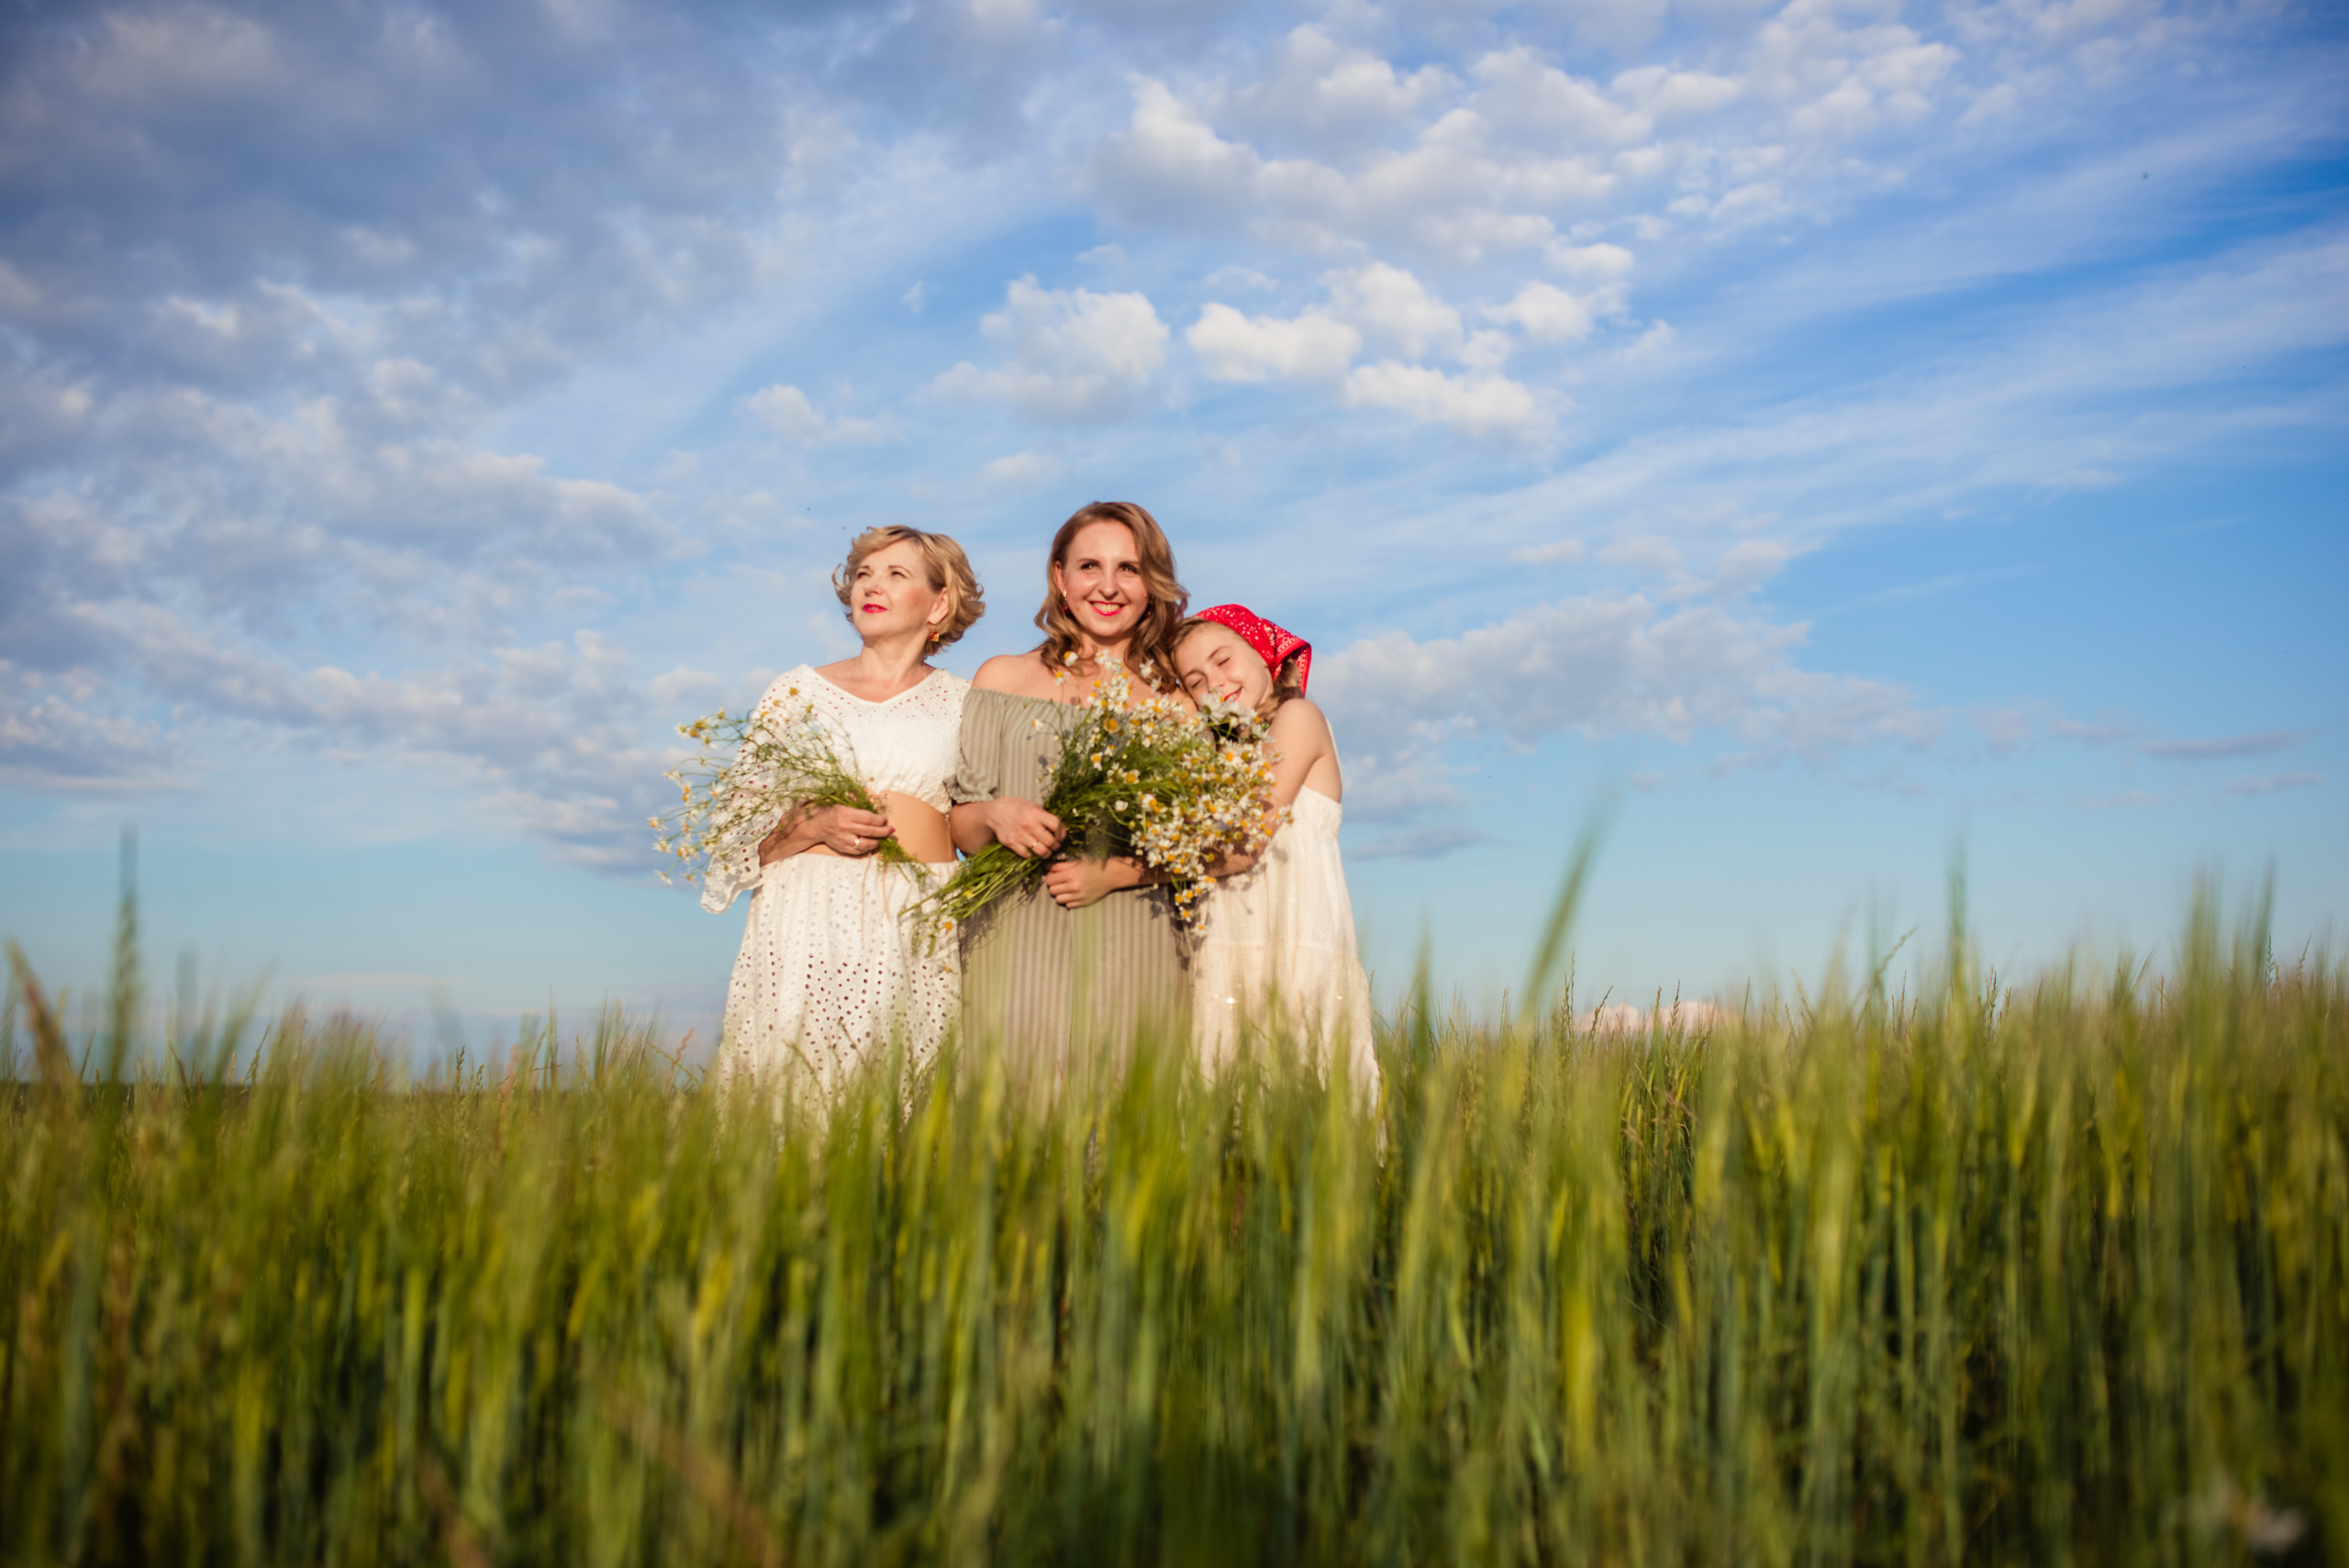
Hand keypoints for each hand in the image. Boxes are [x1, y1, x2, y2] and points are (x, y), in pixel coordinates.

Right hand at [762, 803, 891, 862]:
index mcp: (845, 813)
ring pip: (865, 843)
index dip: (879, 820)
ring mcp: (843, 839)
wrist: (814, 826)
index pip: (868, 818)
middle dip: (883, 831)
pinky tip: (873, 844)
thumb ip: (854, 802)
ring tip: (883, 838)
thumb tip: (870, 797)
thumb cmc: (829, 812)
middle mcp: (845, 827)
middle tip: (890, 830)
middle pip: (869, 831)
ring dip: (877, 841)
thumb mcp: (840, 803)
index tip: (885, 820)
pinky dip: (867, 848)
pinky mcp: (842, 848)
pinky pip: (858, 850)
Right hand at [986, 797, 1065, 859]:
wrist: (994, 812)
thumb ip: (1044, 816)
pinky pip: (1028, 855)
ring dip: (1047, 853)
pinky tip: (1033, 850)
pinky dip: (1033, 855)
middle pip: (1051, 842)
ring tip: (1047, 851)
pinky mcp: (1012, 844)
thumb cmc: (1014, 807)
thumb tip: (1057, 827)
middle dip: (1056, 845)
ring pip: (1042, 852)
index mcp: (1036, 813)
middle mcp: (1029, 825)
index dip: (1062, 833)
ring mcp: (1020, 836)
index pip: (1057, 825)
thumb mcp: (1031, 805)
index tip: (1061, 836)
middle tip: (1055, 845)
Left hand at [1043, 856, 1139, 909]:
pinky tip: (1073, 894)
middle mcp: (1073, 887)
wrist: (1112, 875)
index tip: (1055, 875)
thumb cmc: (1095, 865)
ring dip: (1060, 894)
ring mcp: (1078, 897)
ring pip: (1058, 899)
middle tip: (1060, 881)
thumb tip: (1046, 867)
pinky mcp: (1084, 903)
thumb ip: (1060, 866)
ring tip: (1066, 889)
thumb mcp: (1077, 862)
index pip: (1049, 880)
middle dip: (1054, 885)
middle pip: (1052, 890)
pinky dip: (1068, 901)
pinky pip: (1068, 905)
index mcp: (1070, 875)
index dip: (1050, 877)